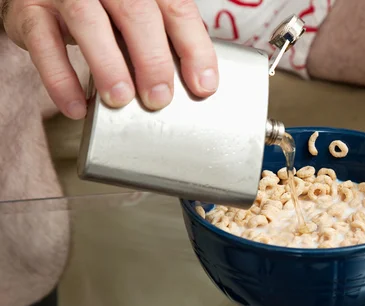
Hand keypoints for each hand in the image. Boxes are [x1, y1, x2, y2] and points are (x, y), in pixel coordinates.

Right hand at [1, 0, 218, 118]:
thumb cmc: (105, 11)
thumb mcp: (140, 17)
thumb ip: (164, 40)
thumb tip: (198, 84)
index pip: (177, 9)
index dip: (194, 48)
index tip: (203, 86)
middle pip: (136, 12)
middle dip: (152, 59)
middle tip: (159, 98)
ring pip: (88, 21)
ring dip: (107, 65)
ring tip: (119, 99)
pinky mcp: (31, 11)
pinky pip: (43, 42)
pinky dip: (61, 78)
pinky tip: (77, 106)